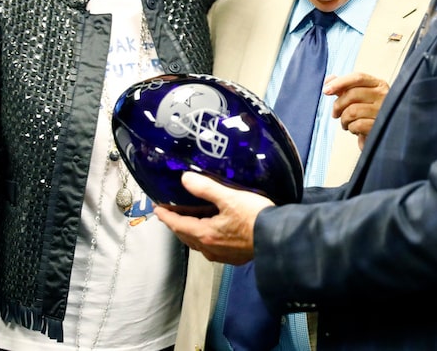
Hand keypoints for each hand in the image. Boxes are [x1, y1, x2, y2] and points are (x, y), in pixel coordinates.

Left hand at [153, 172, 273, 264]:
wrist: (279, 238)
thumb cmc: (255, 216)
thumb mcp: (229, 197)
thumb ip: (205, 188)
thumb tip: (184, 179)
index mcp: (205, 234)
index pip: (177, 225)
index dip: (166, 216)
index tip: (157, 209)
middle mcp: (210, 249)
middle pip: (186, 236)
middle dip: (176, 224)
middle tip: (171, 213)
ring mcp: (222, 256)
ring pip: (199, 244)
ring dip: (191, 232)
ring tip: (190, 221)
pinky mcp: (234, 258)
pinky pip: (212, 248)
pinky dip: (206, 239)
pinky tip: (213, 232)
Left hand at [324, 72, 388, 148]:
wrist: (382, 137)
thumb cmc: (368, 114)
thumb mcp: (358, 98)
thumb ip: (344, 87)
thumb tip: (328, 79)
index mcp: (379, 85)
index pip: (358, 77)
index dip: (340, 82)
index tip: (325, 90)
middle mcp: (384, 96)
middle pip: (352, 94)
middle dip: (338, 105)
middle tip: (335, 114)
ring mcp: (383, 111)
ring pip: (352, 111)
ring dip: (344, 119)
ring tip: (346, 123)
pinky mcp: (380, 126)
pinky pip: (358, 125)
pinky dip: (351, 128)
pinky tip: (355, 129)